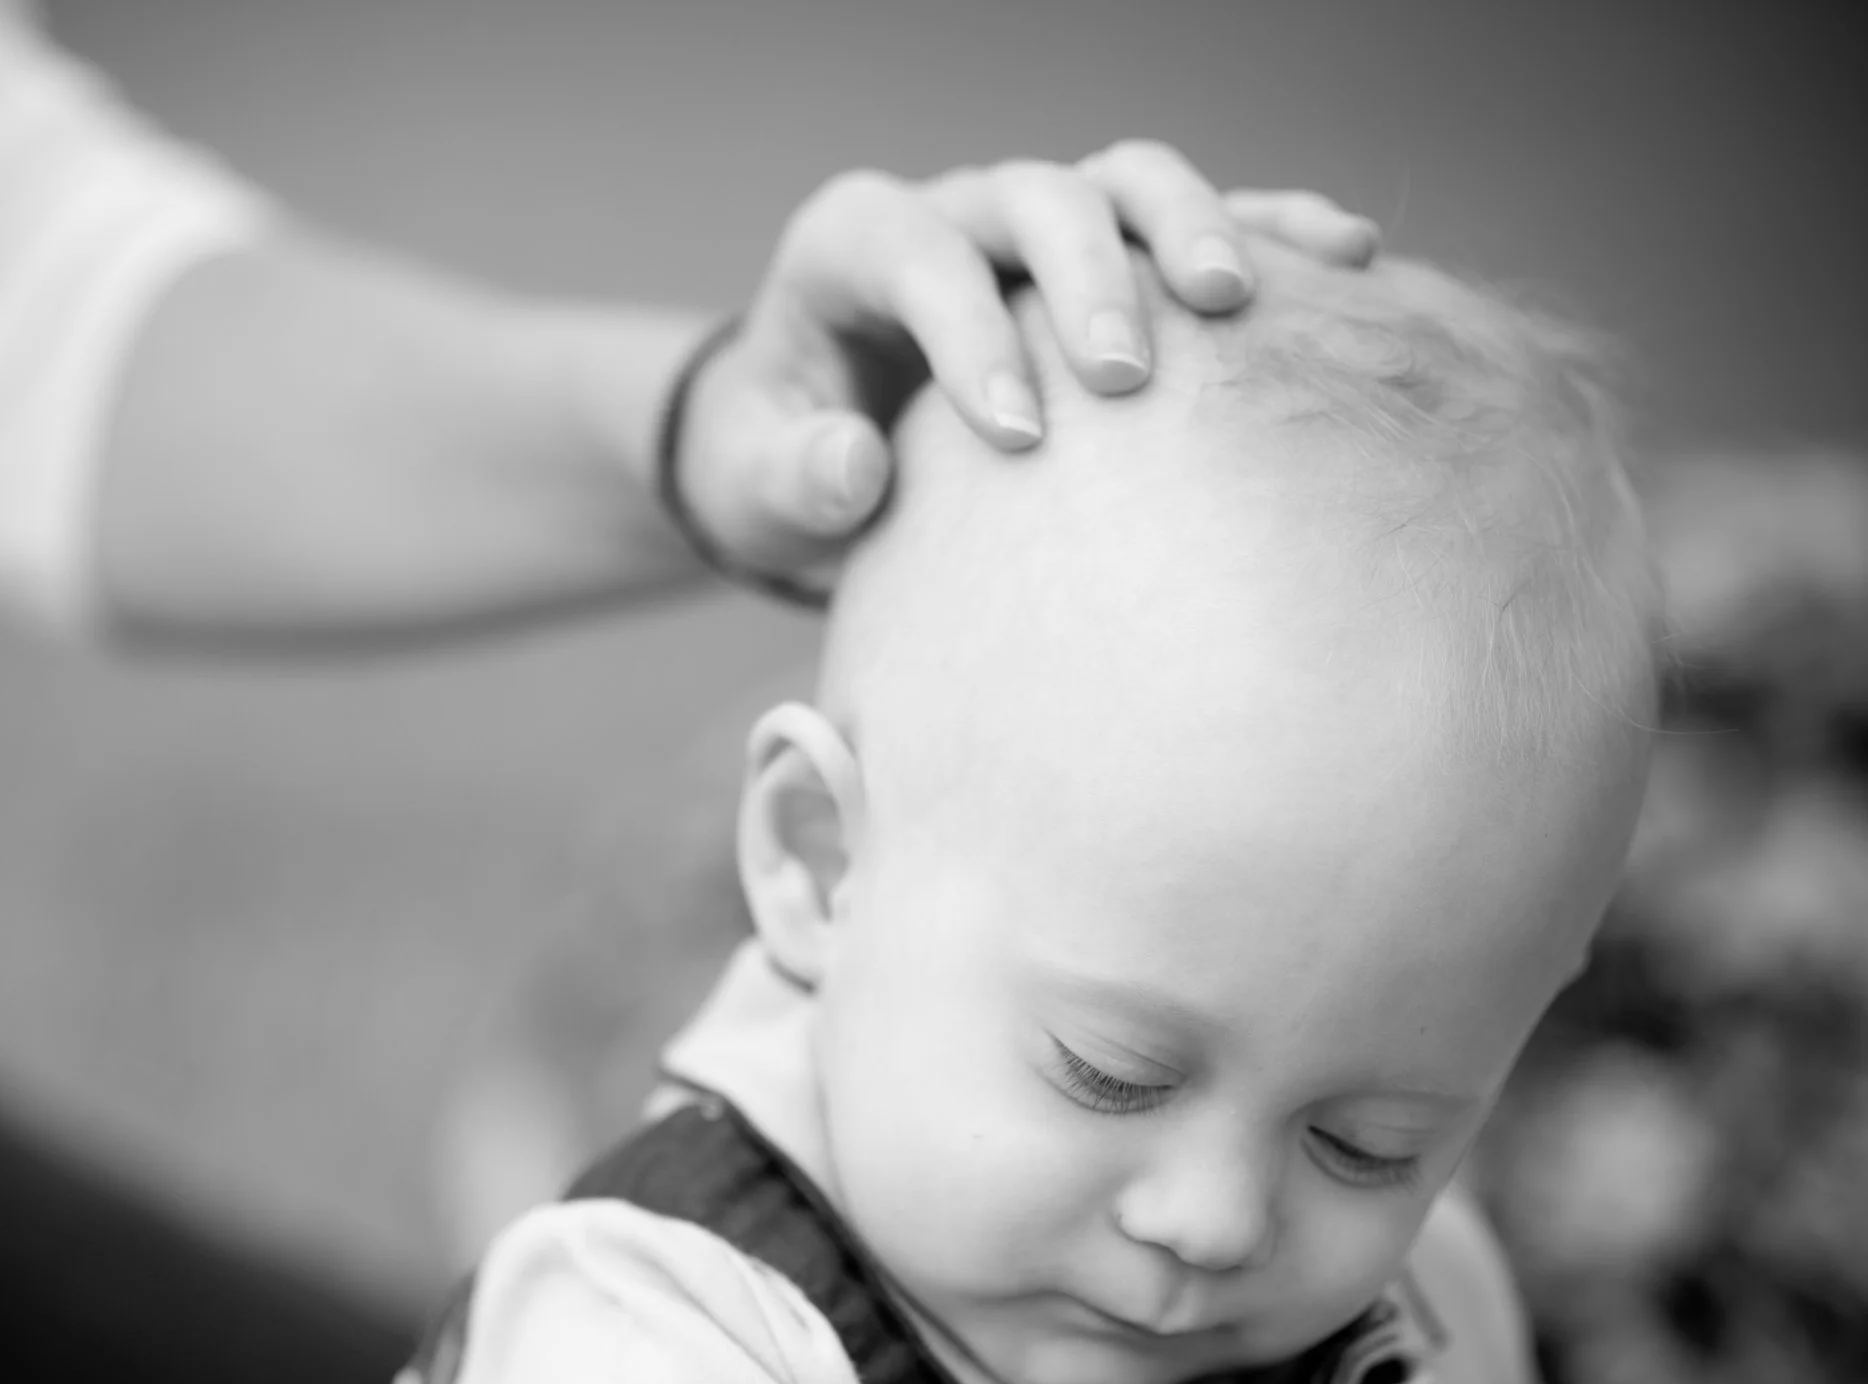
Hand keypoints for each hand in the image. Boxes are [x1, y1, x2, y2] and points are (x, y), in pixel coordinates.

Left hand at [670, 140, 1379, 590]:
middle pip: (1037, 196)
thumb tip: (854, 464)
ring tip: (1235, 302)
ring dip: (1187, 227)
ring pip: (1125, 182)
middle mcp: (953, 211)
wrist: (816, 452)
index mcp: (856, 243)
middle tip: (1124, 376)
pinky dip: (1266, 228)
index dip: (969, 331)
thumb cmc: (780, 468)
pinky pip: (1198, 220)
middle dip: (1087, 273)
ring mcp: (1038, 228)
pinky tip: (1343, 258)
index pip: (919, 254)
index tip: (1018, 435)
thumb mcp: (756, 486)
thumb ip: (795, 476)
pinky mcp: (1108, 260)